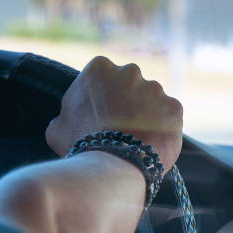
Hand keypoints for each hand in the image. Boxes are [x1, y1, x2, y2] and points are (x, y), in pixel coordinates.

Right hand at [46, 56, 182, 172]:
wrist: (111, 165)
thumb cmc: (80, 144)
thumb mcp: (57, 128)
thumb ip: (67, 115)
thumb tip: (67, 119)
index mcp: (99, 68)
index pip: (105, 80)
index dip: (104, 101)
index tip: (103, 118)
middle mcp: (130, 71)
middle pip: (131, 87)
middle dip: (128, 104)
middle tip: (122, 130)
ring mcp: (155, 88)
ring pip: (153, 102)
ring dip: (148, 117)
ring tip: (137, 141)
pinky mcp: (174, 106)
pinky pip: (170, 118)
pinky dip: (164, 130)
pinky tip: (152, 145)